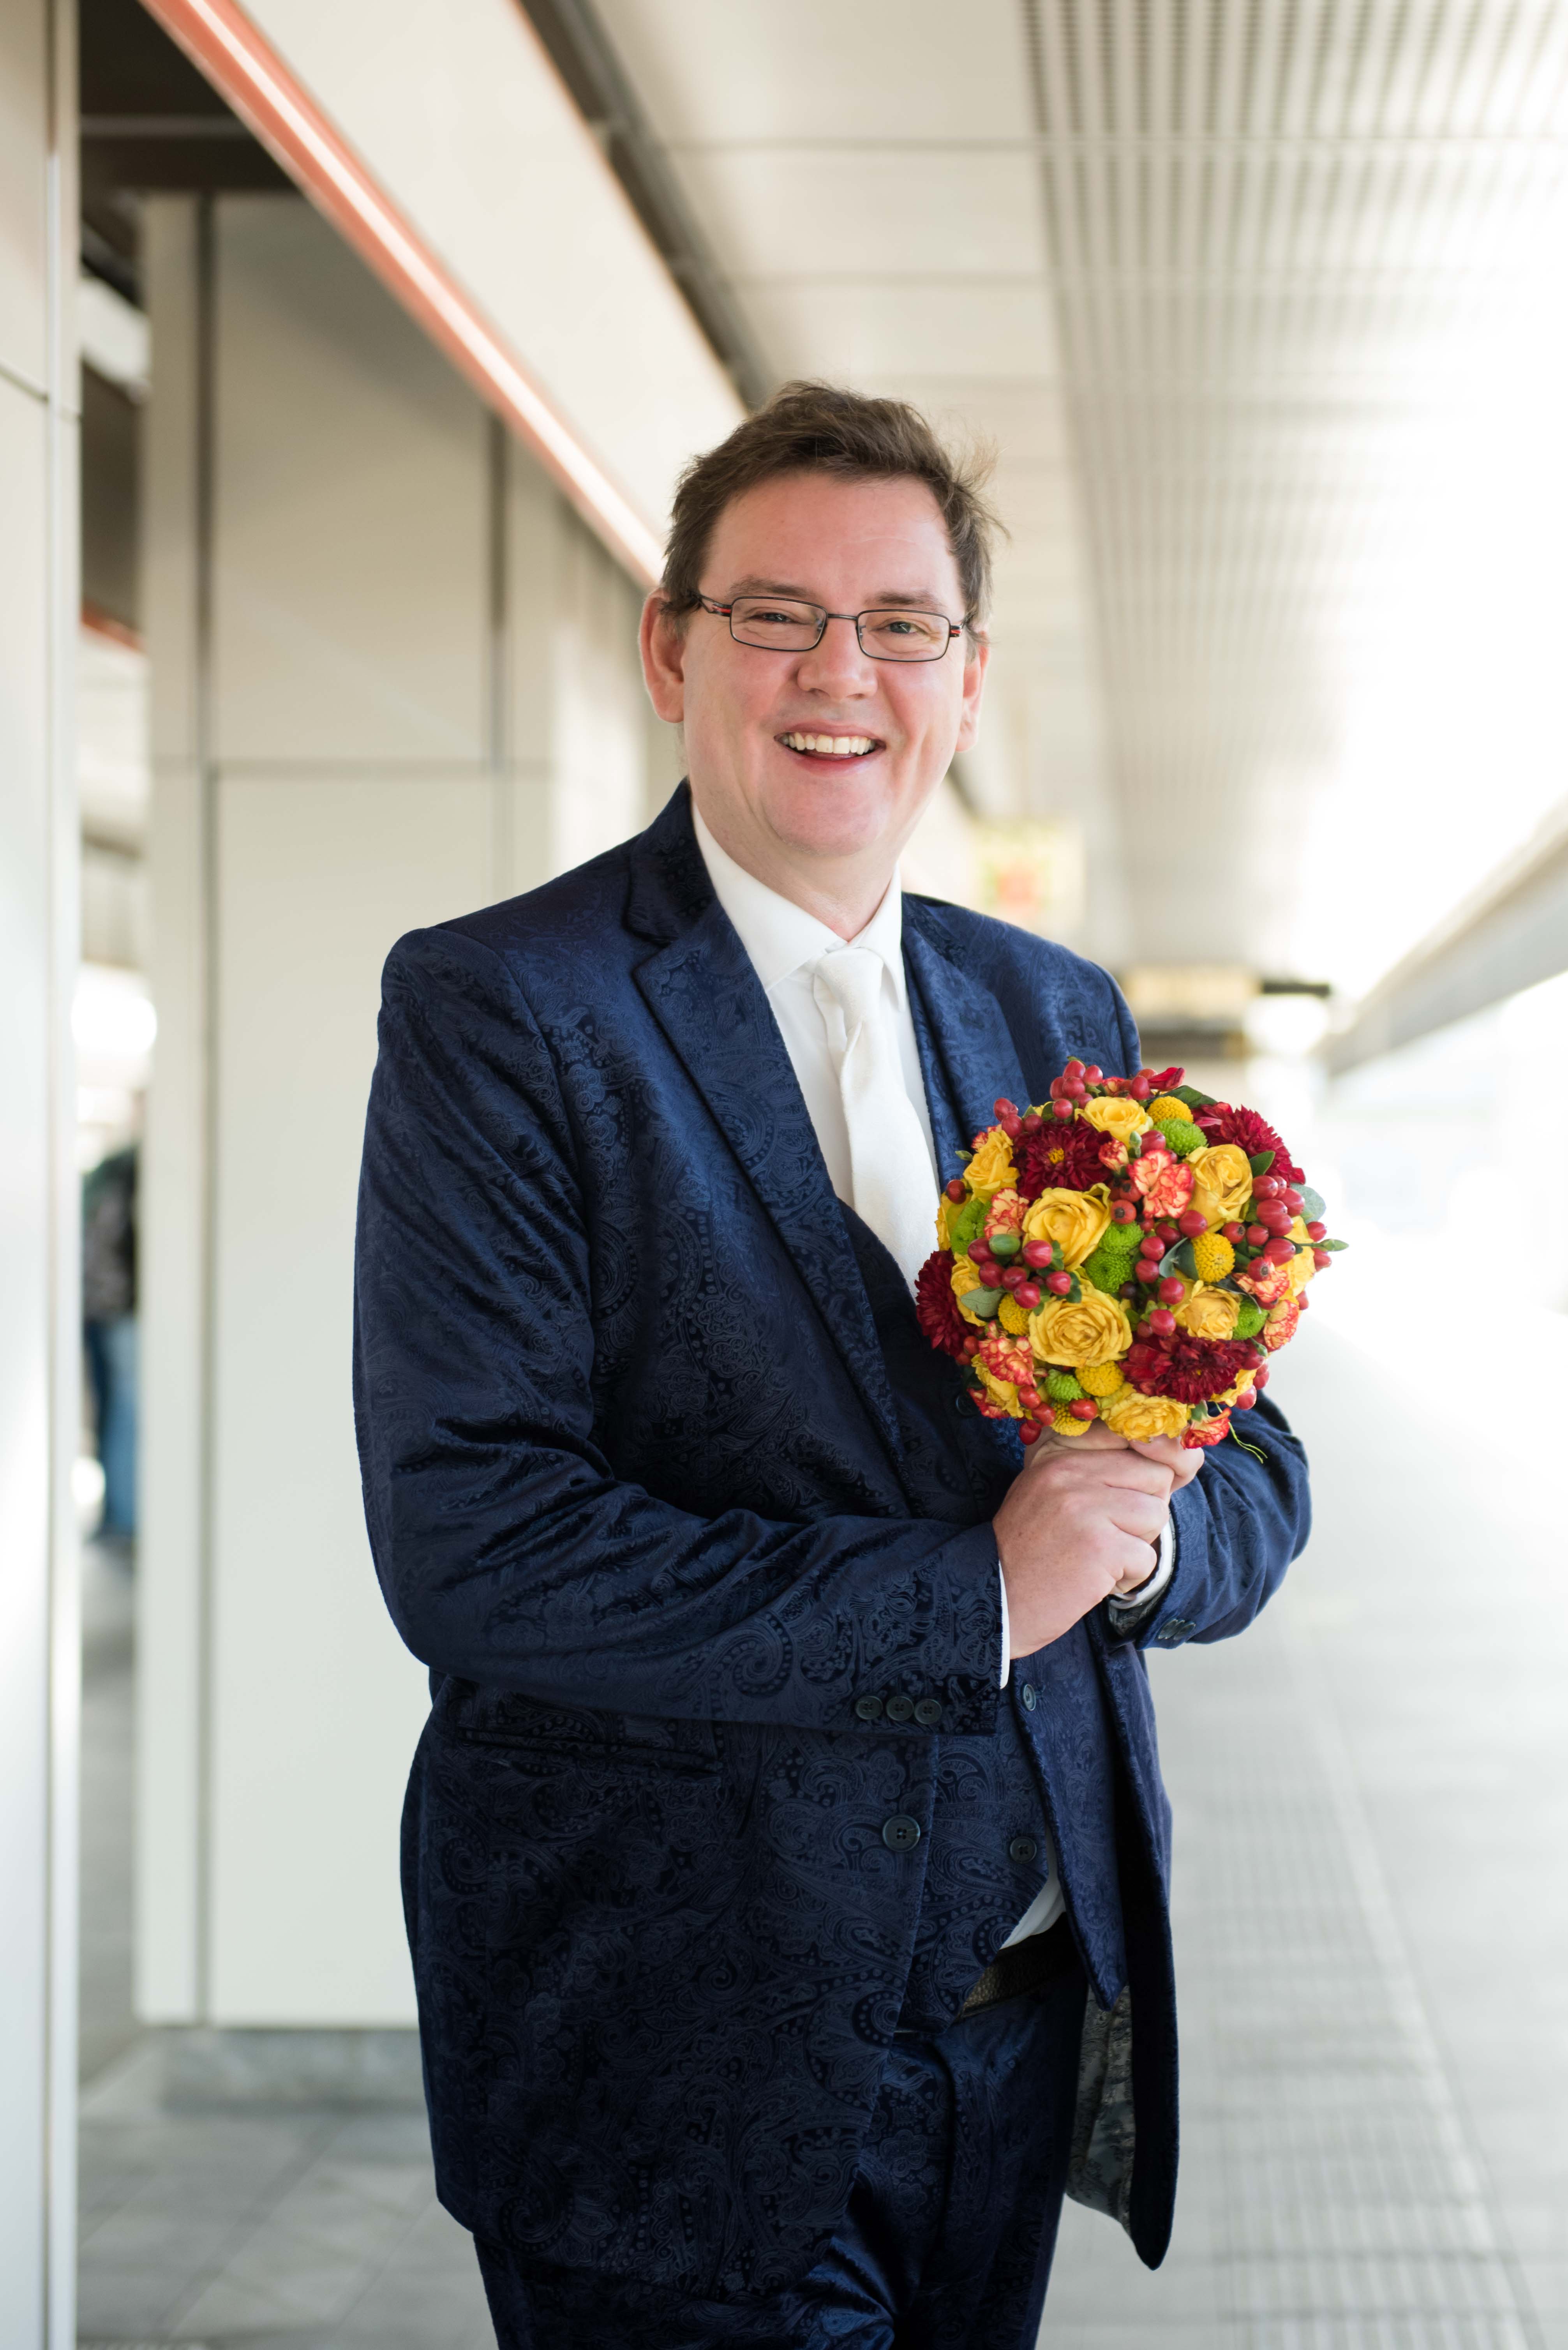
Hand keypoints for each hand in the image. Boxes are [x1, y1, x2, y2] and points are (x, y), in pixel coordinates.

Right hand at [994, 1421, 1185, 1654]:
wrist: (993, 1599)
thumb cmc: (1027, 1550)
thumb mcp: (1047, 1491)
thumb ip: (1091, 1471)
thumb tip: (1156, 1465)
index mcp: (1061, 1456)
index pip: (1134, 1447)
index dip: (1140, 1480)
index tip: (1122, 1505)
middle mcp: (1072, 1475)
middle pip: (1155, 1479)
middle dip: (1142, 1512)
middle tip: (1110, 1537)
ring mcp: (1086, 1510)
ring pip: (1155, 1515)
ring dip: (1137, 1544)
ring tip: (1101, 1557)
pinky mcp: (1100, 1549)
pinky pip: (1147, 1556)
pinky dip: (1129, 1576)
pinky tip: (1096, 1580)